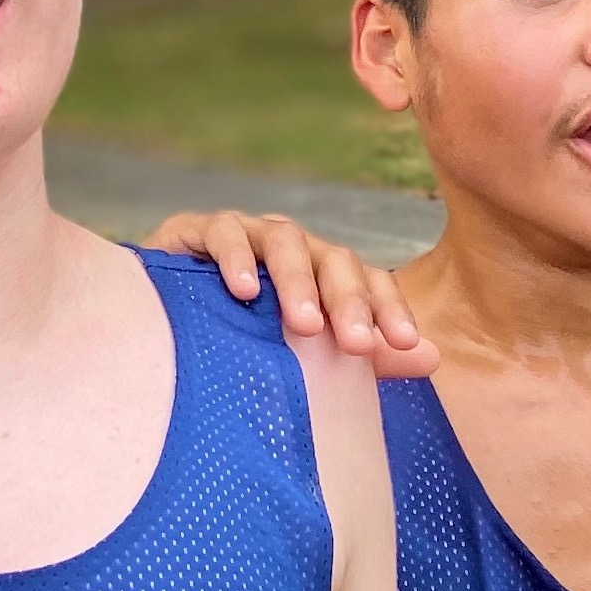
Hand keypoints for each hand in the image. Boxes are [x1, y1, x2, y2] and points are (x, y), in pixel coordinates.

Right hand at [144, 209, 439, 376]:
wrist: (158, 328)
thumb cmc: (241, 342)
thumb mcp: (305, 356)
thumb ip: (368, 357)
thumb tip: (433, 359)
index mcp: (322, 275)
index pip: (368, 281)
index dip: (389, 309)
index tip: (407, 345)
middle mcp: (291, 249)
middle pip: (332, 258)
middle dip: (348, 301)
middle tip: (356, 345)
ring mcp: (246, 234)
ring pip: (284, 239)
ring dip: (297, 282)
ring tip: (303, 325)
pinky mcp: (195, 232)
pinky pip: (223, 232)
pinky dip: (235, 258)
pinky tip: (243, 291)